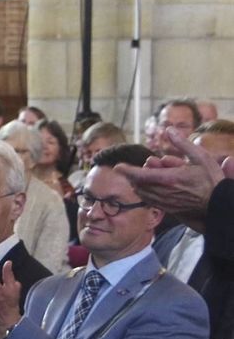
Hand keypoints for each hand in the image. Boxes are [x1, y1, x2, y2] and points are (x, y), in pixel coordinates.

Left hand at [114, 128, 233, 232]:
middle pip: (139, 183)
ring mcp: (165, 202)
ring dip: (142, 182)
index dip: (127, 171)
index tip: (118, 167)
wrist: (220, 204)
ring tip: (157, 173)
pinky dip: (147, 191)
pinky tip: (156, 185)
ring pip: (143, 193)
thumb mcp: (200, 157)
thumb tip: (168, 129)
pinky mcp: (168, 209)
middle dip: (138, 173)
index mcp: (169, 179)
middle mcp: (164, 192)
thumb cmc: (211, 180)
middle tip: (151, 164)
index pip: (140, 175)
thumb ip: (182, 144)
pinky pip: (150, 200)